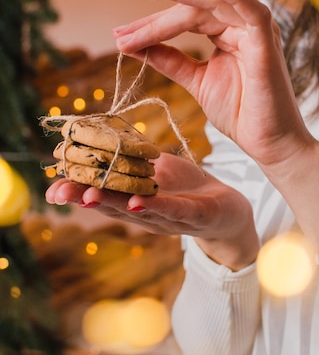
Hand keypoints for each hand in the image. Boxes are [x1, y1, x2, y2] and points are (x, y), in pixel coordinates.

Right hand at [45, 152, 258, 269]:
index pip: (102, 192)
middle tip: (59, 192)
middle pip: (113, 205)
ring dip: (114, 203)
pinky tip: (138, 200)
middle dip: (85, 198)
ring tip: (91, 195)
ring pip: (139, 210)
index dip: (78, 188)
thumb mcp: (155, 167)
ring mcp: (171, 218)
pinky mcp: (197, 217)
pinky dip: (156, 206)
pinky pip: (176, 210)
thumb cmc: (187, 188)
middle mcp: (147, 213)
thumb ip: (129, 157)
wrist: (229, 209)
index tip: (52, 182)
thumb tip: (97, 136)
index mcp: (134, 199)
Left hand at [114, 0, 312, 171]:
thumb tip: (139, 46)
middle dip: (156, 13)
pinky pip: (250, 10)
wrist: (269, 145)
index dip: (153, 27)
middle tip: (125, 15)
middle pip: (194, 9)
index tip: (121, 37)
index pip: (186, 20)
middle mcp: (241, 28)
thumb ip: (172, 61)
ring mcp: (255, 33)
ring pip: (212, 4)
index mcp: (227, 35)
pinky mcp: (267, 43)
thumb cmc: (242, 114)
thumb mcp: (197, 82)